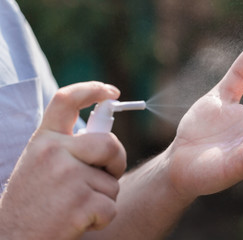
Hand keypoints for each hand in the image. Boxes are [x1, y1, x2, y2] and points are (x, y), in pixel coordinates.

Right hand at [0, 82, 125, 238]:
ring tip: (76, 206)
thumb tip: (106, 138)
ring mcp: (68, 177)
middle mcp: (55, 152)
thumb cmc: (33, 202)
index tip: (112, 91)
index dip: (92, 89)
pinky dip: (102, 218)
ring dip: (103, 197)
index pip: (66, 100)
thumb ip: (68, 148)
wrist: (12, 238)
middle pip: (110, 144)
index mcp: (44, 140)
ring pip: (112, 182)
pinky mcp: (80, 203)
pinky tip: (79, 222)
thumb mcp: (41, 165)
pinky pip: (111, 207)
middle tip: (107, 174)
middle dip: (118, 160)